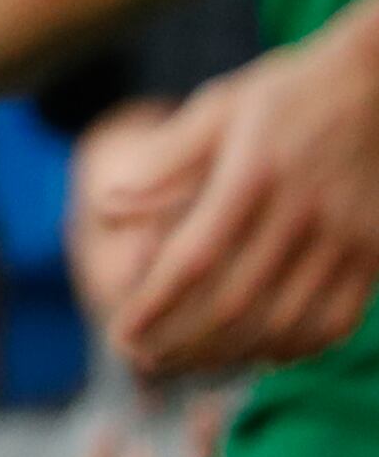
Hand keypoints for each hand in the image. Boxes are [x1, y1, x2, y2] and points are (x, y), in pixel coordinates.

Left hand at [90, 16, 378, 374]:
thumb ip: (164, 163)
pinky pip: (337, 321)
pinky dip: (295, 347)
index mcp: (253, 176)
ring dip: (231, 354)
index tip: (119, 333)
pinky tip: (260, 354)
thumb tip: (105, 208)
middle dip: (181, 343)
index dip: (154, 307)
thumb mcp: (218, 107)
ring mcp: (346, 239)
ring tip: (187, 364)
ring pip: (284, 324)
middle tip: (141, 359)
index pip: (193, 261)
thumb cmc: (287, 92)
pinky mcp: (376, 252)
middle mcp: (301, 214)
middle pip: (234, 304)